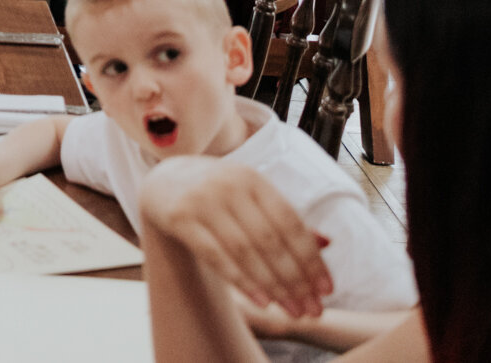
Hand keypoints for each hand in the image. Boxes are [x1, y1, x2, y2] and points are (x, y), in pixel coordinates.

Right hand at [139, 158, 332, 320]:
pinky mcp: (179, 218)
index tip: (327, 290)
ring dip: (272, 286)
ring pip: (244, 251)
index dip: (311, 259)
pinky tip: (261, 301)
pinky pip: (215, 255)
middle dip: (295, 280)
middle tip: (312, 310)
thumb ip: (284, 219)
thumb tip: (327, 243)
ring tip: (292, 310)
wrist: (163, 182)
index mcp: (253, 179)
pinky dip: (241, 280)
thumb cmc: (218, 194)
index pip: (290, 223)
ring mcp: (201, 201)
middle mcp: (228, 185)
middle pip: (269, 241)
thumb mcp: (251, 197)